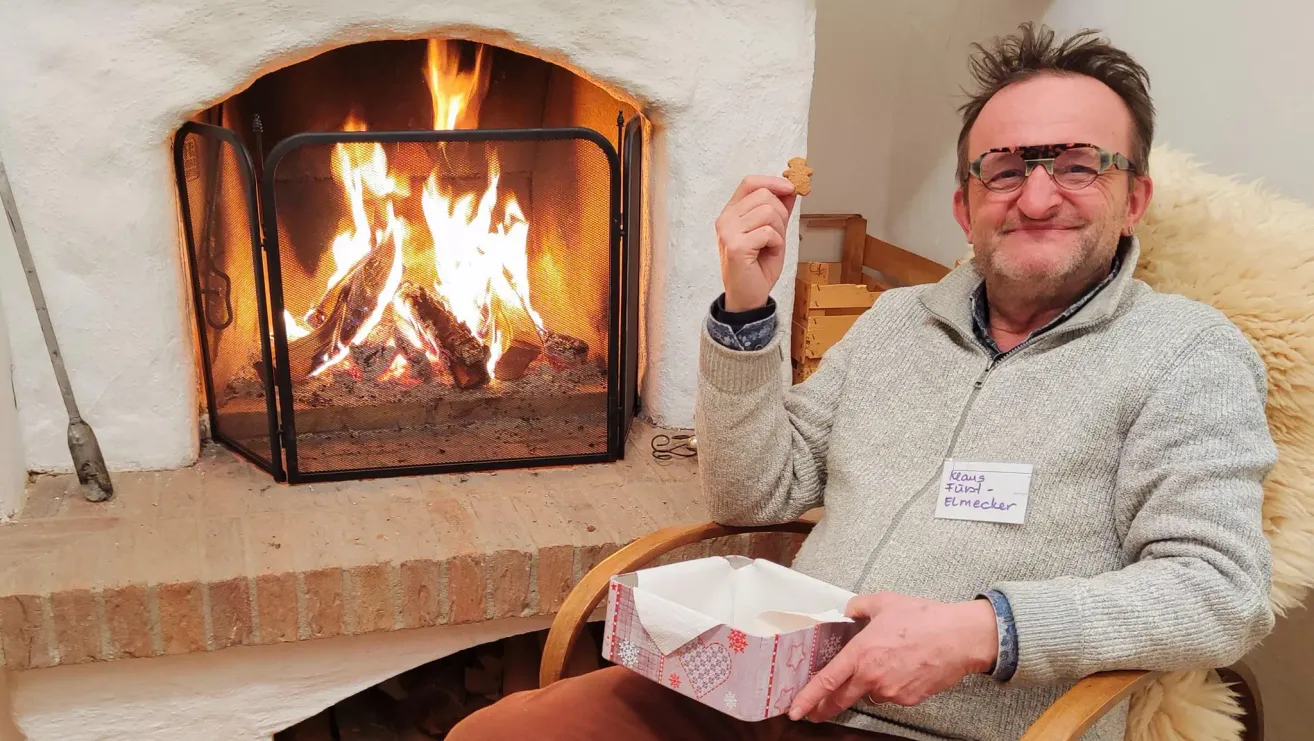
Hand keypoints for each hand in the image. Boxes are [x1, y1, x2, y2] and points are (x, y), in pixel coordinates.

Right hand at [715, 175, 797, 311]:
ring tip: (771, 245)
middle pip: (763, 195)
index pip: (750, 183)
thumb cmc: (758, 265)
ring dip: (779, 230)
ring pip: (768, 212)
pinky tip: (767, 253)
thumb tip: (791, 189)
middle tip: (777, 234)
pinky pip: (768, 232)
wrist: (748, 297)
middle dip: (781, 213)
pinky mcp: (736, 246)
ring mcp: (728, 232)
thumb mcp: (773, 232)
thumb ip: (779, 210)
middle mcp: (725, 219)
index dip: (772, 181)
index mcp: (731, 212)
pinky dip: (776, 243)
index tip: (790, 188)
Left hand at [789, 593, 997, 722]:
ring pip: (870, 693)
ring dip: (868, 685)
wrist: (960, 637)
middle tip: (816, 711)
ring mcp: (891, 691)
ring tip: (887, 663)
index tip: (795, 710)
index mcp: (861, 654)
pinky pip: (892, 695)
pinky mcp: (908, 699)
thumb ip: (859, 607)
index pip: (826, 681)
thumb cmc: (924, 618)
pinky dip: (891, 685)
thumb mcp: (884, 602)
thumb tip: (849, 610)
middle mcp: (872, 677)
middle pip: (841, 699)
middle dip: (826, 707)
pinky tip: (904, 668)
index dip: (807, 698)